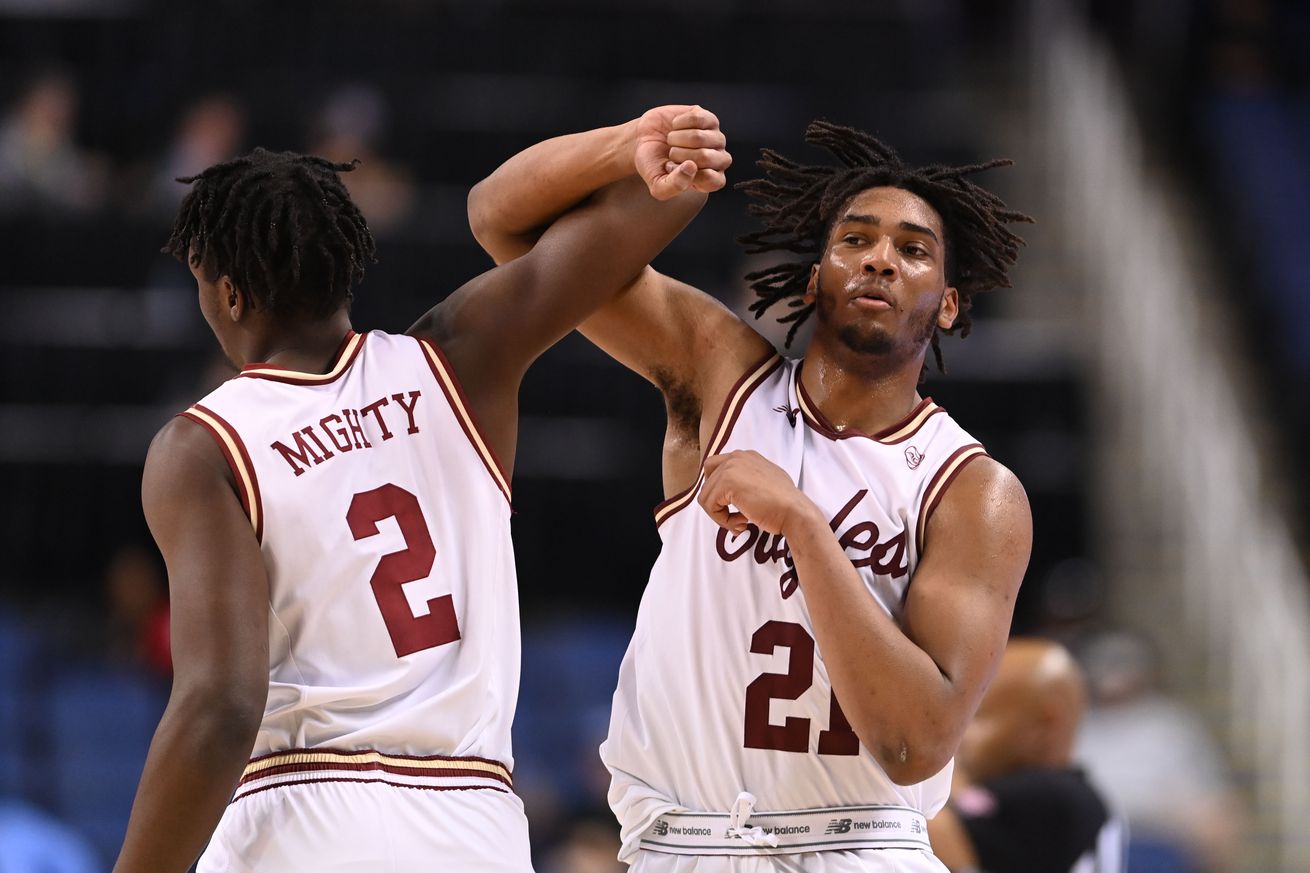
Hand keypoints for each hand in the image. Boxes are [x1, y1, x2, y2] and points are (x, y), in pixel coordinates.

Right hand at [634, 105, 731, 200]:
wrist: (643, 140)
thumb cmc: (653, 166)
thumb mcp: (658, 186)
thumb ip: (675, 186)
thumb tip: (692, 167)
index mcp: (711, 181)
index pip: (713, 180)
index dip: (688, 174)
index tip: (674, 170)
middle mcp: (718, 160)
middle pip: (705, 157)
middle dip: (679, 155)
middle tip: (671, 155)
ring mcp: (716, 138)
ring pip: (699, 137)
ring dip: (676, 139)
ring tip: (672, 141)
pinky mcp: (708, 118)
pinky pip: (697, 119)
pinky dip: (679, 123)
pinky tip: (676, 127)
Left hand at [698, 450, 816, 535]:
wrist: (794, 511)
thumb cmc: (783, 504)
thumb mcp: (764, 484)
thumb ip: (747, 481)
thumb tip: (732, 494)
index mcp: (745, 456)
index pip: (715, 470)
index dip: (720, 493)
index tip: (736, 508)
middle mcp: (736, 457)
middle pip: (707, 482)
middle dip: (716, 502)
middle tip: (733, 516)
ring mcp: (730, 467)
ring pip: (706, 497)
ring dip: (721, 516)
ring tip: (741, 523)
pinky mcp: (726, 482)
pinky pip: (709, 506)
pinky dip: (722, 520)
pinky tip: (742, 522)